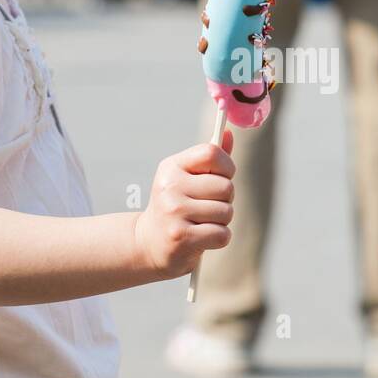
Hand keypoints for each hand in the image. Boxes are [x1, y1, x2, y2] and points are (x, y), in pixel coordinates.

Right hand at [133, 130, 234, 280]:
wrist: (149, 244)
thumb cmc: (177, 207)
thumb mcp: (187, 179)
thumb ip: (210, 159)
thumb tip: (228, 133)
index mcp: (172, 167)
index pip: (212, 152)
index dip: (226, 166)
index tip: (220, 178)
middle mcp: (170, 186)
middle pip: (226, 186)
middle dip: (225, 200)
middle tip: (207, 207)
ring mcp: (174, 212)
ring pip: (227, 212)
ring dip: (222, 221)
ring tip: (202, 223)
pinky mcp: (181, 237)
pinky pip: (222, 234)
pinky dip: (219, 238)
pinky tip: (203, 238)